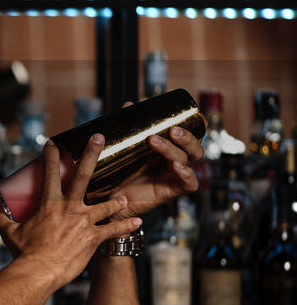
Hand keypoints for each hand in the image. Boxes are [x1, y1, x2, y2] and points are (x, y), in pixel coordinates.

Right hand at [0, 134, 142, 293]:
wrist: (38, 272)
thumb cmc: (24, 253)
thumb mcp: (9, 232)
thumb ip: (0, 218)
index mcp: (49, 204)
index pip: (49, 173)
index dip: (51, 155)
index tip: (54, 143)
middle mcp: (69, 208)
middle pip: (84, 175)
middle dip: (92, 154)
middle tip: (99, 138)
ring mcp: (83, 222)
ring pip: (105, 205)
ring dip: (117, 201)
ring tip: (125, 197)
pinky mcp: (93, 238)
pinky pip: (113, 230)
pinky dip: (126, 227)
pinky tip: (137, 223)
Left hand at [109, 103, 206, 220]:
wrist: (107, 200)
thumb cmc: (117, 174)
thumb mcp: (122, 149)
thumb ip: (127, 128)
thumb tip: (129, 104)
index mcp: (168, 149)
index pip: (190, 136)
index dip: (197, 127)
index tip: (194, 115)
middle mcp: (175, 161)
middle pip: (194, 147)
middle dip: (187, 137)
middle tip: (171, 130)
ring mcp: (175, 176)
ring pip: (189, 160)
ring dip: (175, 149)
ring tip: (155, 141)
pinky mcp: (172, 191)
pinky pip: (189, 183)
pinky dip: (186, 174)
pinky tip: (175, 166)